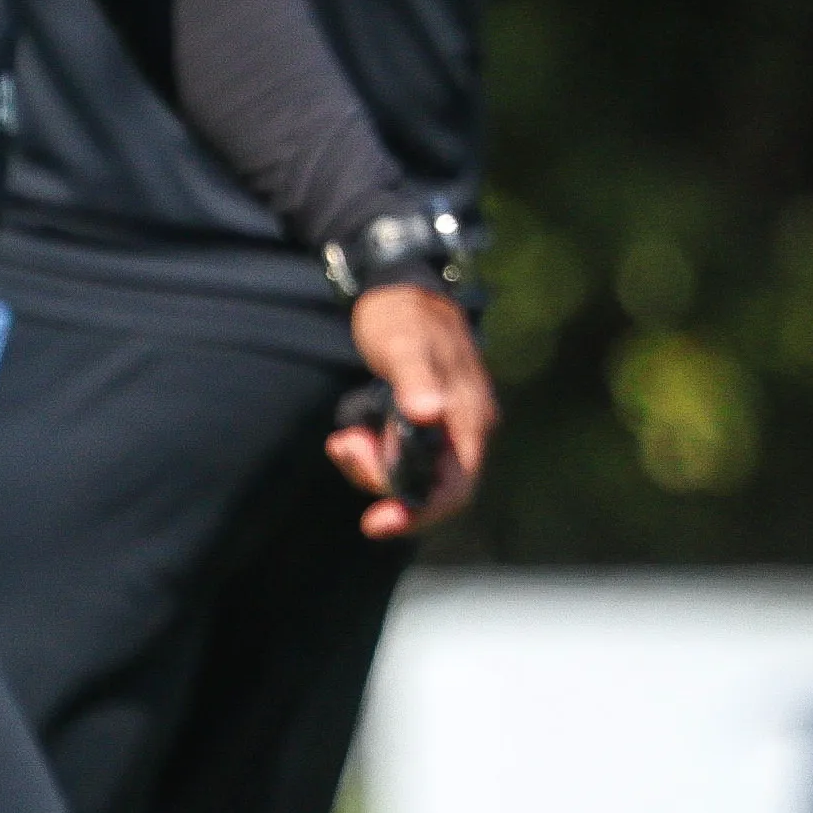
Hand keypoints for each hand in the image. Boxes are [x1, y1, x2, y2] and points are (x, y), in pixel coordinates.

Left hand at [326, 286, 494, 536]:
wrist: (398, 288)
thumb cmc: (404, 315)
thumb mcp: (404, 343)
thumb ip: (416, 379)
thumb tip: (429, 413)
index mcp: (469, 417)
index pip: (455, 489)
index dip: (419, 513)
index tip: (374, 524)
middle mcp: (461, 429)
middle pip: (427, 487)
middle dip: (380, 479)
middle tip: (343, 446)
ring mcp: (441, 428)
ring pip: (407, 475)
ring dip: (369, 465)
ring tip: (343, 436)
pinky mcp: (418, 425)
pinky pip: (396, 457)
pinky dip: (369, 452)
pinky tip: (349, 431)